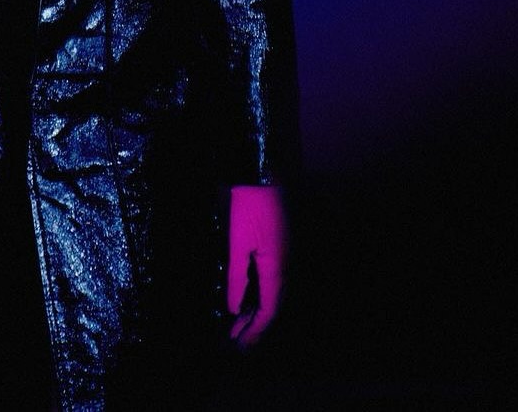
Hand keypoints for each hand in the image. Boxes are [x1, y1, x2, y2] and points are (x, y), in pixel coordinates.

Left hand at [227, 184, 285, 347]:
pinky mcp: (277, 245)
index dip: (255, 330)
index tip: (240, 345)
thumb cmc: (247, 206)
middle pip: (272, 305)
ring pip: (271, 292)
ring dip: (255, 310)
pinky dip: (257, 293)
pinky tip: (246, 296)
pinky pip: (269, 279)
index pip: (268, 310)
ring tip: (238, 324)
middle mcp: (284, 266)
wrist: (259, 172)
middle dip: (254, 325)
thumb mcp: (236, 242)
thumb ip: (236, 277)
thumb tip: (233, 308)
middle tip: (237, 341)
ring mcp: (282, 255)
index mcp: (276, 269)